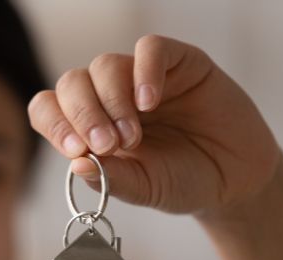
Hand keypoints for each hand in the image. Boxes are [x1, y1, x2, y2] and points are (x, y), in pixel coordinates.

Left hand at [28, 35, 281, 214]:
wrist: (234, 180)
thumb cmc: (181, 181)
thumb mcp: (142, 188)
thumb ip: (110, 178)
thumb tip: (75, 165)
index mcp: (88, 125)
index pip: (49, 108)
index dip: (55, 124)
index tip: (75, 151)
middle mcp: (108, 96)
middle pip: (71, 83)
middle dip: (83, 115)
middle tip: (108, 145)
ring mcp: (141, 77)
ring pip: (104, 65)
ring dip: (112, 101)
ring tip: (132, 137)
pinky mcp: (179, 62)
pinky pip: (150, 48)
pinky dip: (145, 72)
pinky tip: (150, 103)